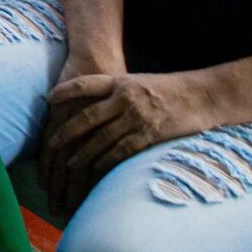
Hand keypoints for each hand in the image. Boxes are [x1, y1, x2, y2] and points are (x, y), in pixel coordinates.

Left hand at [41, 69, 212, 210]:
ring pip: (102, 138)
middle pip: (87, 116)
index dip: (64, 91)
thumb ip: (117, 92)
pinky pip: (122, 150)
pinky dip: (106, 161)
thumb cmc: (170, 89)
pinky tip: (95, 170)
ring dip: (83, 153)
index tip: (47, 99)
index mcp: (120, 81)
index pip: (84, 84)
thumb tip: (96, 105)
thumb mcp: (139, 82)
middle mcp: (125, 97)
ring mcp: (137, 116)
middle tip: (51, 144)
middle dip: (66, 132)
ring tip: (69, 164)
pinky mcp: (150, 134)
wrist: (204, 95)